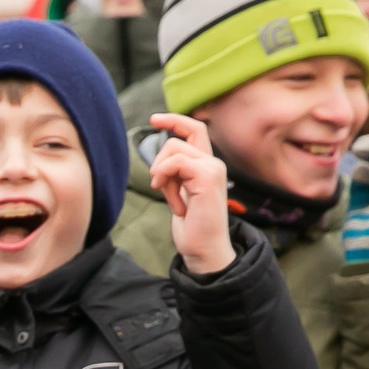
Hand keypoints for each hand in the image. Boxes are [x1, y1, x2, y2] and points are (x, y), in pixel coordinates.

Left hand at [148, 112, 233, 274]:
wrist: (205, 250)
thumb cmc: (192, 226)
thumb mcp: (179, 194)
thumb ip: (175, 174)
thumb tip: (159, 161)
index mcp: (207, 165)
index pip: (194, 129)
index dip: (174, 120)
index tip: (153, 119)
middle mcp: (214, 163)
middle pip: (178, 139)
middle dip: (160, 162)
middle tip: (160, 187)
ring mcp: (213, 168)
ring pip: (174, 150)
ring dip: (163, 175)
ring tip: (172, 200)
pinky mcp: (208, 177)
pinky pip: (176, 163)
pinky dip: (166, 181)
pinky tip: (176, 205)